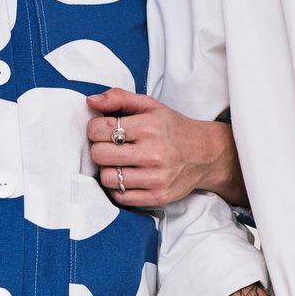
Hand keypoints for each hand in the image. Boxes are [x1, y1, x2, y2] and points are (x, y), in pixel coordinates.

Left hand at [86, 89, 246, 209]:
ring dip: (108, 170)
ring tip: (119, 163)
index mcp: (148, 126)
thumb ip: (119, 98)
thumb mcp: (150, 105)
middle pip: (99, 155)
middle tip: (109, 147)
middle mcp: (152, 153)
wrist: (204, 154)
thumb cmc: (171, 128)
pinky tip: (126, 178)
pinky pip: (120, 197)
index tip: (102, 130)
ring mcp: (155, 178)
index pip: (100, 129)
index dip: (94, 129)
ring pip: (107, 178)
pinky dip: (117, 188)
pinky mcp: (157, 197)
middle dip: (99, 149)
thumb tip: (90, 101)